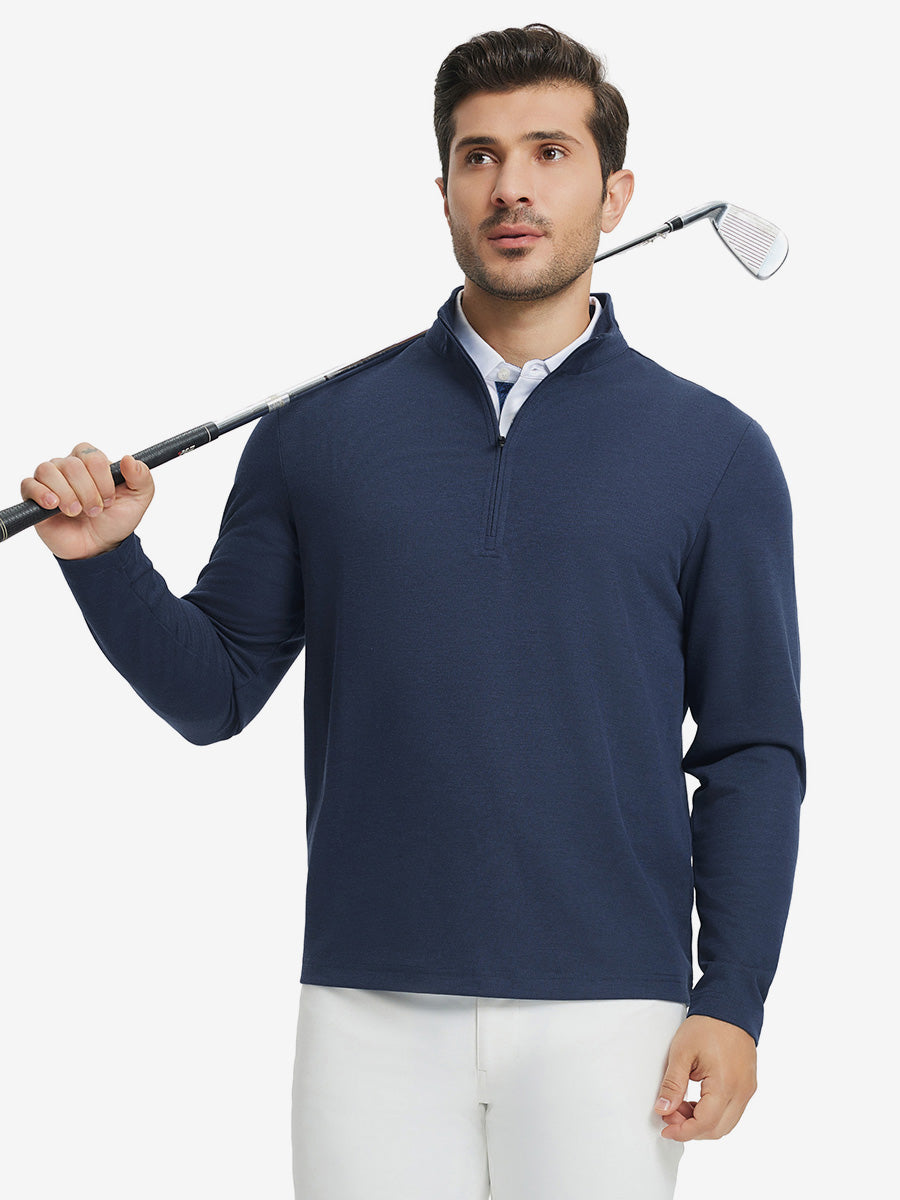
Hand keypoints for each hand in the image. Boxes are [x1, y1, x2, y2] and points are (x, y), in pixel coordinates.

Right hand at [20, 443, 154, 559]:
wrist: (99, 547)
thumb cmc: (115, 520)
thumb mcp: (138, 500)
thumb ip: (141, 477)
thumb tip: (129, 459)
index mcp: (91, 462)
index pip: (91, 455)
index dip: (101, 478)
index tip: (109, 499)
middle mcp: (68, 466)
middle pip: (71, 464)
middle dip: (87, 491)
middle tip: (95, 511)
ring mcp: (50, 481)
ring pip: (48, 470)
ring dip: (66, 494)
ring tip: (76, 512)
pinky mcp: (34, 497)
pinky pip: (29, 485)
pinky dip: (41, 494)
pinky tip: (54, 506)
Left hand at [653, 1014, 756, 1140]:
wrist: (730, 1007)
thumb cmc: (706, 1026)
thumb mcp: (681, 1052)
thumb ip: (672, 1084)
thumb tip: (663, 1109)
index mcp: (726, 1085)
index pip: (705, 1124)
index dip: (683, 1131)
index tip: (665, 1128)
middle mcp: (742, 1092)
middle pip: (717, 1130)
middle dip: (691, 1129)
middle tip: (670, 1114)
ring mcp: (747, 1090)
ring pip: (726, 1123)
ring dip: (702, 1122)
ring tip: (680, 1105)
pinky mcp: (748, 1086)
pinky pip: (732, 1111)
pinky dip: (713, 1114)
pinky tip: (696, 1100)